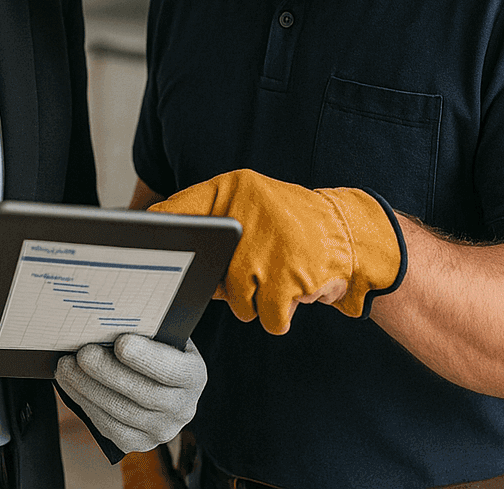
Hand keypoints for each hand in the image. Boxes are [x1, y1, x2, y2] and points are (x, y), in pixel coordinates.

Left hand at [55, 335, 204, 453]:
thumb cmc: (156, 349)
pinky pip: (109, 428)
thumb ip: (147, 331)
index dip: (146, 358)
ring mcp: (161, 430)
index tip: (121, 342)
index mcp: (194, 376)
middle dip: (107, 372)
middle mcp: (183, 408)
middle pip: (142, 393)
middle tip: (82, 353)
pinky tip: (72, 386)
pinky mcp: (138, 443)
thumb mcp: (163, 336)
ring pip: (120, 412)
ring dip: (88, 388)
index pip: (172, 370)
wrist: (160, 383)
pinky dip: (86, 405)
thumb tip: (111, 319)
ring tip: (66, 367)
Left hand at [150, 169, 401, 333]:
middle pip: (210, 267)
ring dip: (256, 302)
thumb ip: (215, 224)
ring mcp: (271, 245)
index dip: (162, 237)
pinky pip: (267, 316)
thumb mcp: (254, 208)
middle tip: (252, 273)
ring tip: (279, 279)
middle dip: (227, 283)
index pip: (178, 212)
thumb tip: (169, 255)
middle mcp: (248, 211)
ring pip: (237, 298)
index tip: (148, 254)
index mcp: (235, 188)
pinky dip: (279, 315)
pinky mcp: (291, 277)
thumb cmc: (294, 229)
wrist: (355, 234)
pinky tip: (294, 292)